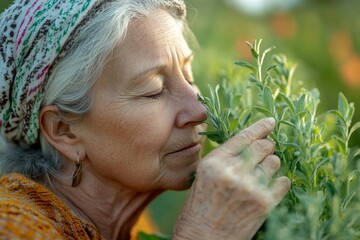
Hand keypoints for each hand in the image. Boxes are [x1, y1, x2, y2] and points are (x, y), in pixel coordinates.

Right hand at [173, 118, 290, 239]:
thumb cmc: (199, 211)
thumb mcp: (203, 178)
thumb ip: (223, 160)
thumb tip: (249, 146)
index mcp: (214, 162)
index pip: (243, 137)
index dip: (260, 127)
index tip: (271, 122)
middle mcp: (233, 171)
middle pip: (263, 147)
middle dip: (267, 147)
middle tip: (265, 152)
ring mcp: (250, 187)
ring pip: (274, 163)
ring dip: (271, 166)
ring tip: (260, 175)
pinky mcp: (264, 203)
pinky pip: (283, 182)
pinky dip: (279, 183)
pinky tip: (269, 188)